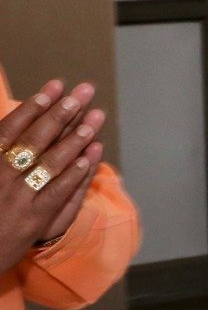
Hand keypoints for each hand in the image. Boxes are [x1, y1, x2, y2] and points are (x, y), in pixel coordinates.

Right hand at [0, 82, 105, 272]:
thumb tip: (9, 128)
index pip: (9, 129)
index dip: (33, 106)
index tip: (54, 87)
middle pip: (36, 140)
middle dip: (62, 114)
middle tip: (83, 93)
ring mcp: (18, 200)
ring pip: (51, 163)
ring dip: (76, 138)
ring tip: (95, 118)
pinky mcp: (34, 221)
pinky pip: (59, 193)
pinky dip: (76, 173)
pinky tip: (91, 155)